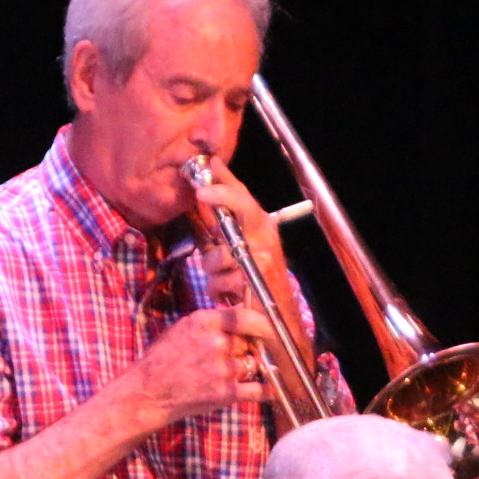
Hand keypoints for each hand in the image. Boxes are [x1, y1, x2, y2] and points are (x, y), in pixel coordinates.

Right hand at [124, 303, 274, 427]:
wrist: (147, 393)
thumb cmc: (161, 360)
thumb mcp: (183, 328)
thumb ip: (213, 321)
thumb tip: (242, 311)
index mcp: (205, 322)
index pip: (247, 315)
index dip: (262, 322)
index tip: (268, 326)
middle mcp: (217, 343)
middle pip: (252, 340)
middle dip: (249, 347)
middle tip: (241, 354)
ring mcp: (223, 369)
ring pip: (255, 363)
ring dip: (250, 368)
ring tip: (234, 373)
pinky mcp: (226, 393)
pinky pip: (259, 390)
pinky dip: (266, 390)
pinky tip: (269, 389)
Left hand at [185, 156, 290, 306]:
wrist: (277, 314)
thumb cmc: (255, 278)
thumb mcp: (239, 247)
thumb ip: (223, 226)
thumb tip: (202, 196)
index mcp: (260, 224)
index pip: (243, 196)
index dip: (226, 179)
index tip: (210, 164)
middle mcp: (265, 235)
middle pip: (244, 206)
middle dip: (222, 196)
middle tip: (201, 193)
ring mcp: (263, 256)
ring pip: (220, 253)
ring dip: (211, 268)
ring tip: (218, 278)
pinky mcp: (257, 279)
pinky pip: (221, 280)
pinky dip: (216, 289)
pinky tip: (224, 294)